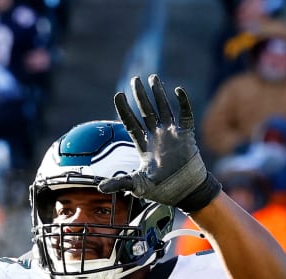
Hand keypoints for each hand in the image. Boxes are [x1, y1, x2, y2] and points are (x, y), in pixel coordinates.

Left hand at [98, 74, 219, 213]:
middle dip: (140, 96)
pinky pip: (185, 115)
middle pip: (146, 111)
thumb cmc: (161, 189)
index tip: (118, 95)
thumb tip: (98, 188)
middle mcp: (156, 136)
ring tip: (152, 78)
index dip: (125, 109)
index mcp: (143, 145)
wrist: (184, 192)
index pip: (131, 123)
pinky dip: (183, 103)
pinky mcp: (186, 135)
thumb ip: (119, 183)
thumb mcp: (137, 186)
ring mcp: (172, 134)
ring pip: (163, 109)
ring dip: (158, 94)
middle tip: (135, 79)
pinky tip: (178, 90)